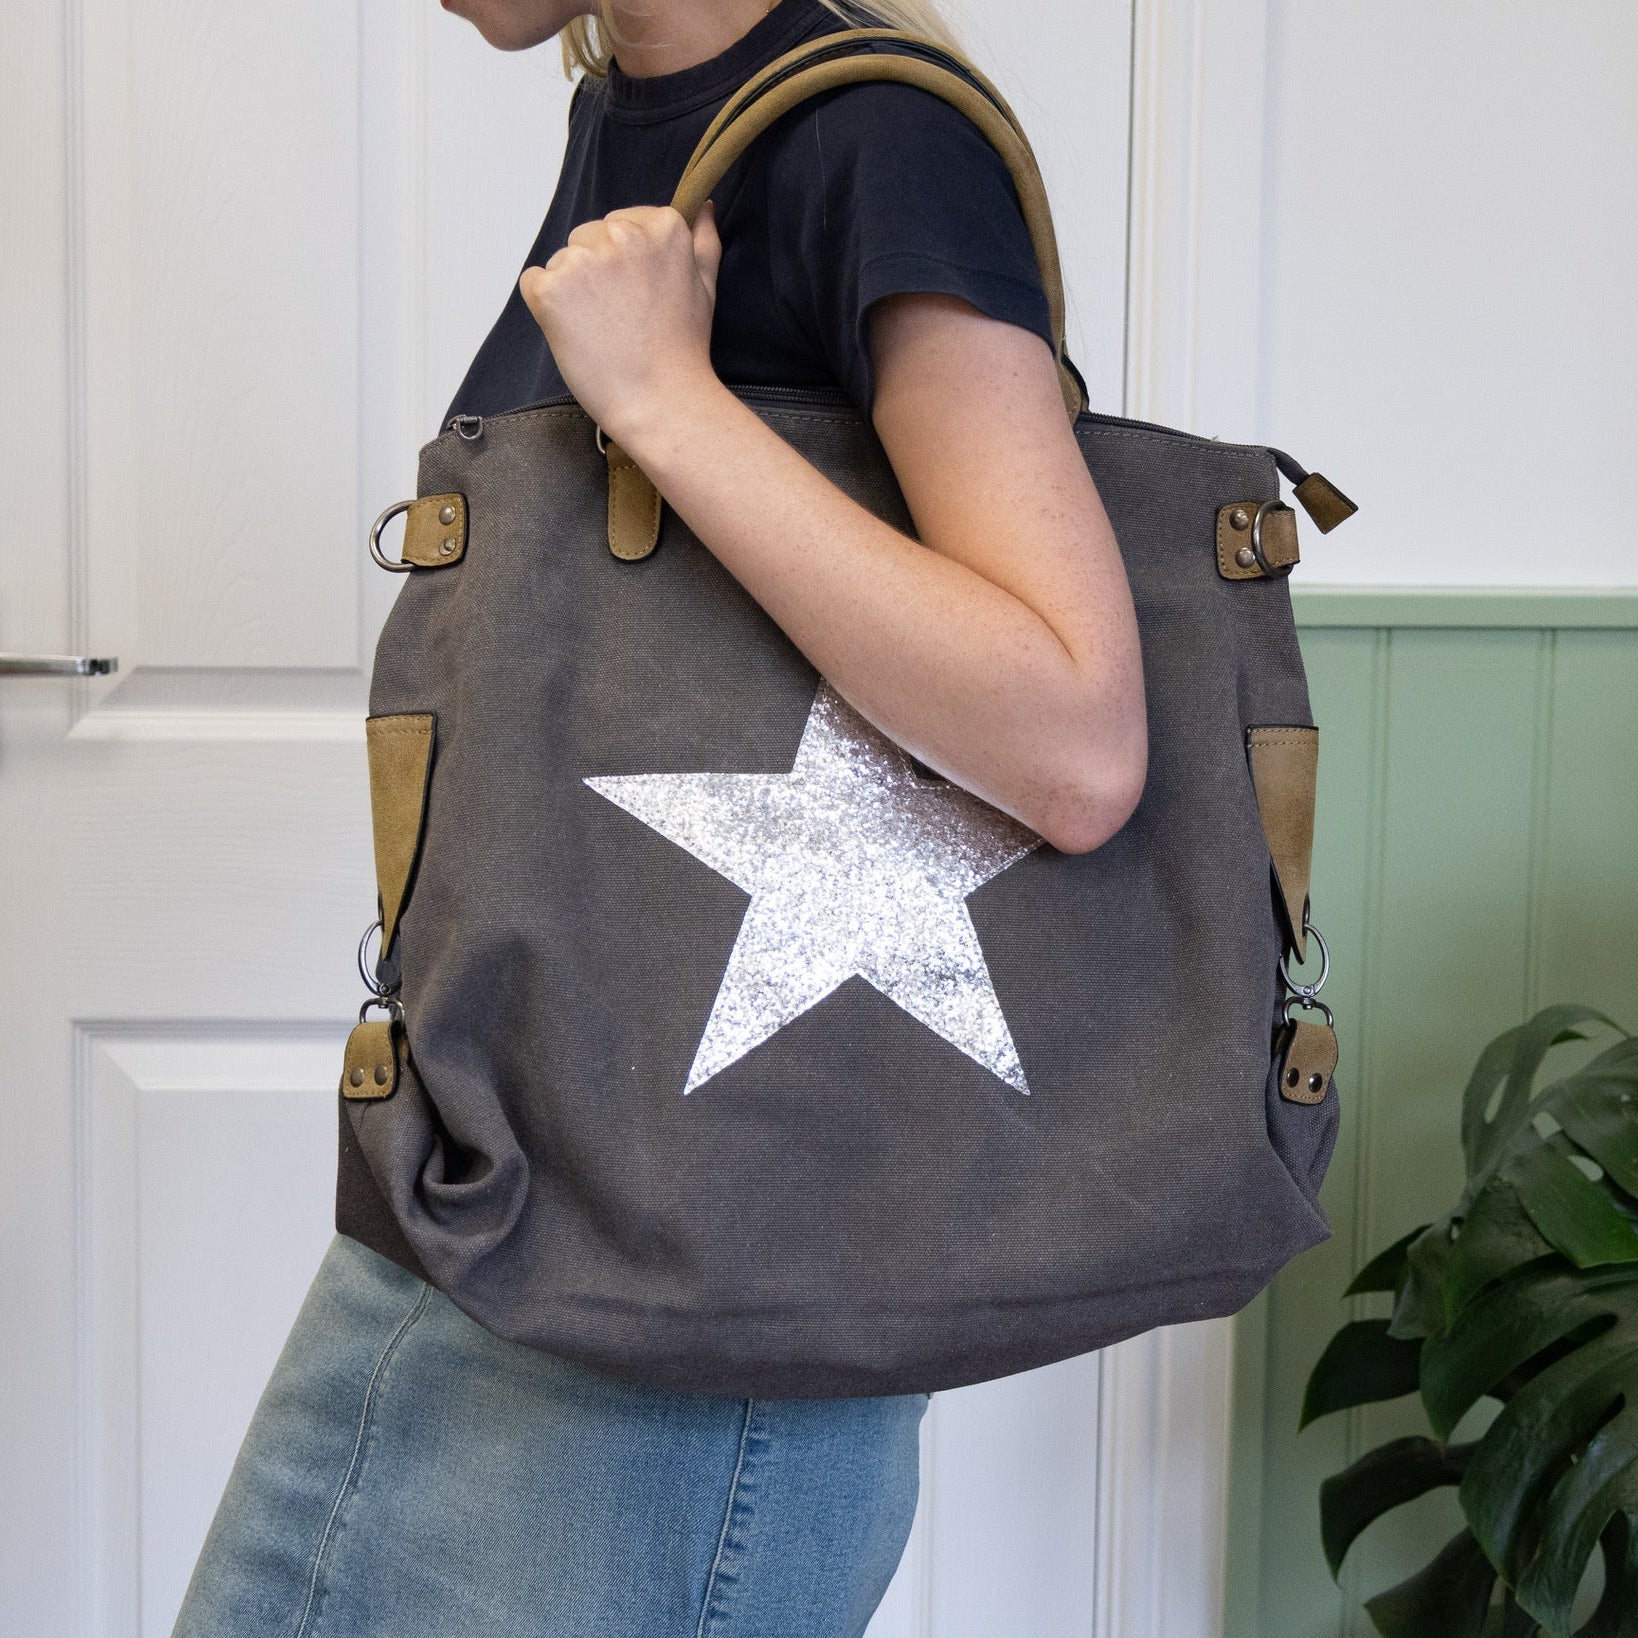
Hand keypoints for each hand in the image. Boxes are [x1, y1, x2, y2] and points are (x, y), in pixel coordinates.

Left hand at [519, 199, 722, 440]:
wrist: (660, 401)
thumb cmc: (683, 351)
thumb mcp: (705, 288)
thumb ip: (703, 241)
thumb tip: (702, 207)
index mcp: (661, 226)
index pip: (622, 223)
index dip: (625, 262)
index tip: (638, 294)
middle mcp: (621, 234)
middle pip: (588, 238)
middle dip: (597, 272)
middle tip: (620, 317)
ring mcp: (582, 260)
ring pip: (562, 260)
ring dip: (572, 291)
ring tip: (601, 330)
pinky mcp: (550, 289)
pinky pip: (534, 282)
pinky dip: (546, 307)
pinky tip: (575, 332)